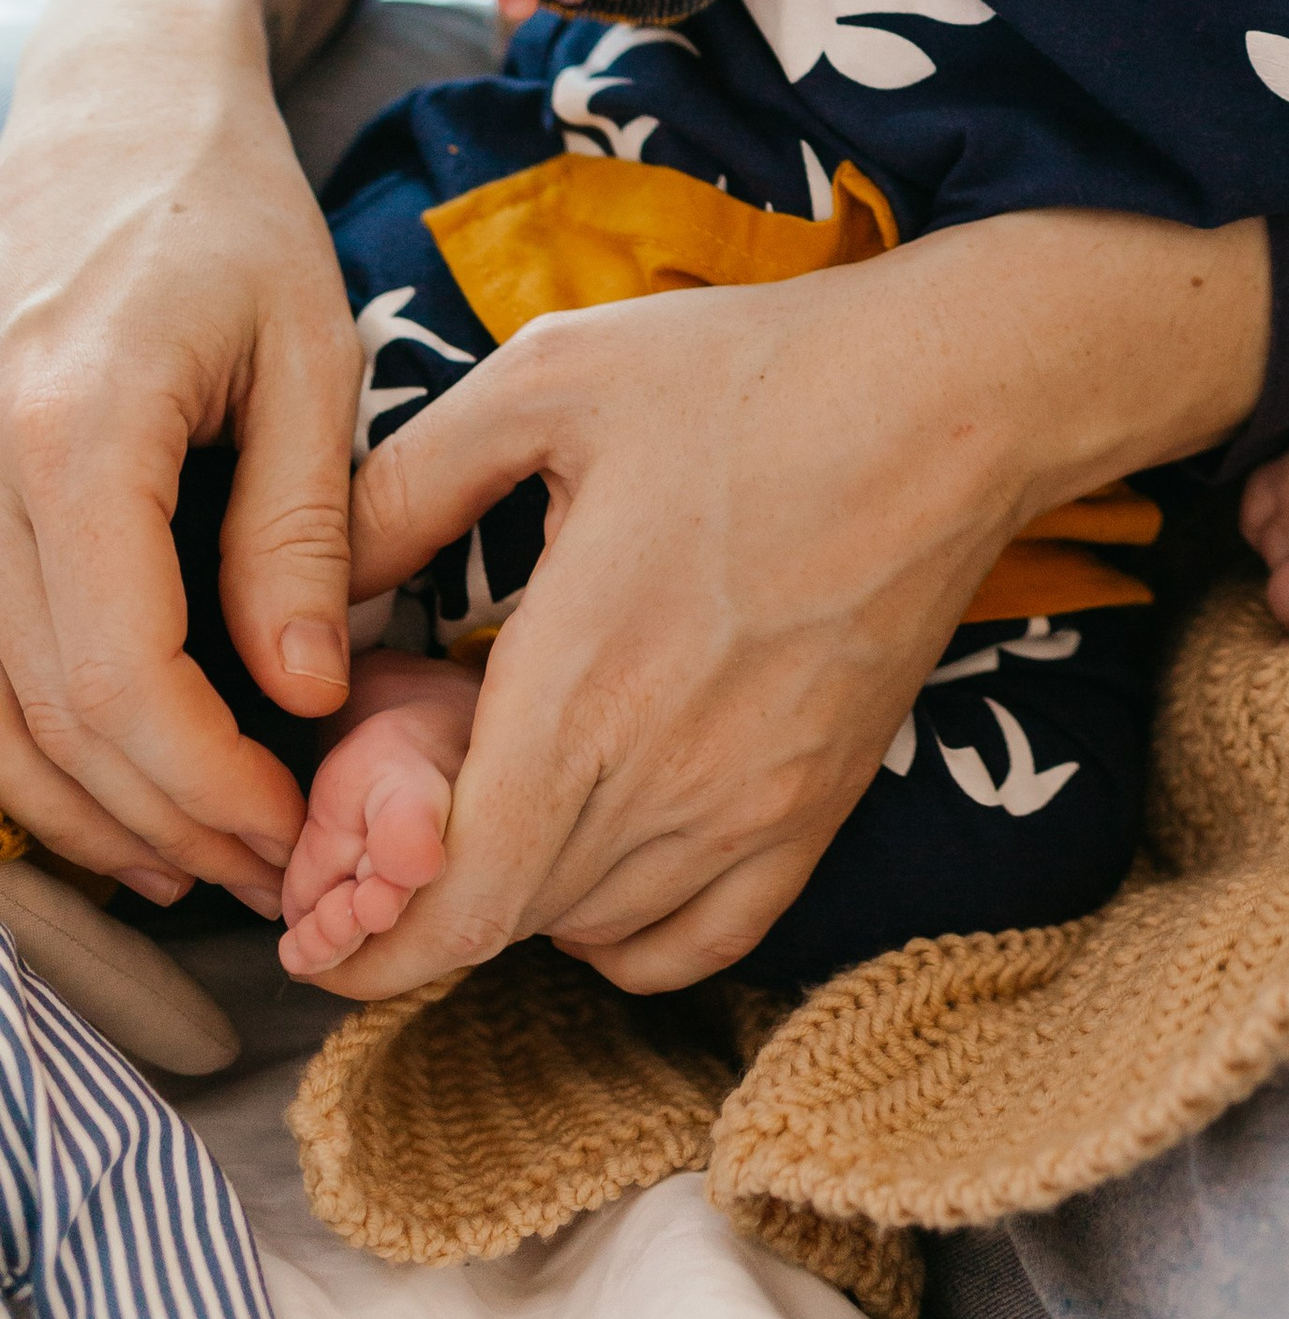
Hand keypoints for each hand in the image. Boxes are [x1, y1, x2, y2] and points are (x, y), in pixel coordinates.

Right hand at [0, 0, 362, 910]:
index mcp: (73, 430)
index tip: (289, 826)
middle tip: (269, 866)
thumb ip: (301, 527)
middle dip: (157, 818)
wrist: (113, 108)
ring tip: (202, 850)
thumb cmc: (230, 214)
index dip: (204, 780)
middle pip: (43, 714)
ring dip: (87, 805)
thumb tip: (305, 696)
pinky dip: (31, 742)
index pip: (118, 675)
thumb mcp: (309, 351)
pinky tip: (117, 783)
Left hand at [312, 205, 1272, 998]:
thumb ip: (398, 491)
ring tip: (489, 796)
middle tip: (378, 810)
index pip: (447, 908)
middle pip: (502, 927)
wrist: (951, 401)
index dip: (358, 933)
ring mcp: (753, 812)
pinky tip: (592, 848)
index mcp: (584, 691)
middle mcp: (669, 784)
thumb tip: (308, 602)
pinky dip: (622, 927)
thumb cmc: (749, 378)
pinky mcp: (816, 811)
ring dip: (513, 900)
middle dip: (414, 896)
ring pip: (590, 933)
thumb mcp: (544, 383)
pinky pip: (698, 940)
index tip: (310, 897)